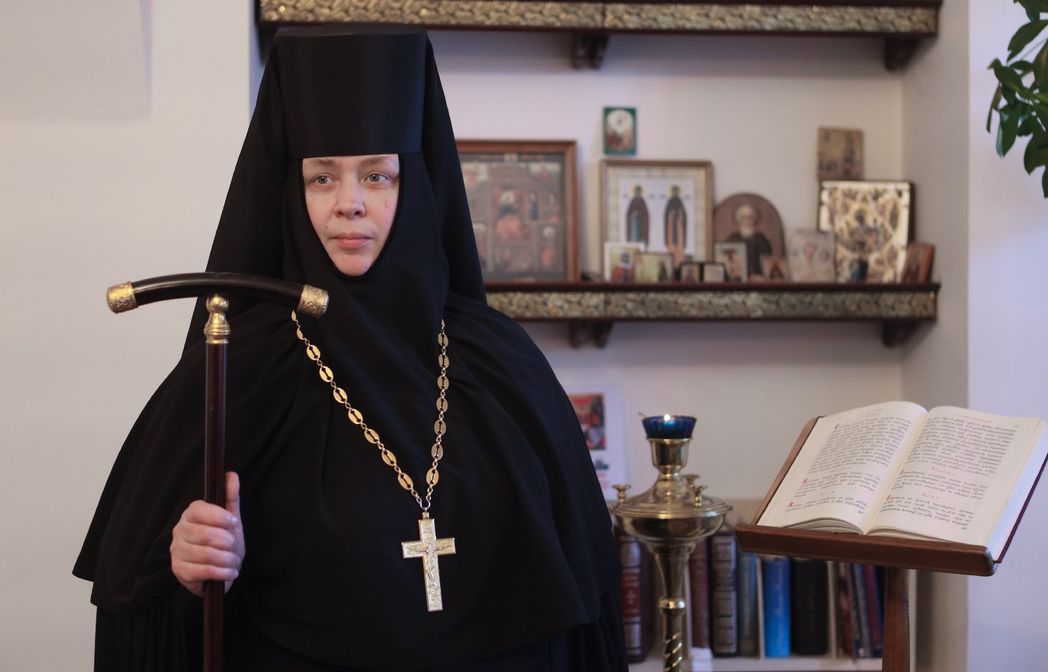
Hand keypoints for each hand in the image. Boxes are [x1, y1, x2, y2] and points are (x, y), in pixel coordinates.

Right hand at [170, 471, 244, 596]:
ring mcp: (176, 551)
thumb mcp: (231, 519)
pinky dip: (221, 572)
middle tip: (233, 546)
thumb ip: (231, 498)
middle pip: (204, 534)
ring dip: (226, 559)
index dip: (218, 516)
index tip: (233, 522)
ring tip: (233, 561)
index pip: (198, 509)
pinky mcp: (178, 570)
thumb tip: (231, 475)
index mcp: (191, 514)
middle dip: (226, 542)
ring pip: (206, 554)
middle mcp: (179, 530)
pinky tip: (229, 572)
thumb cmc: (224, 541)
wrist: (221, 570)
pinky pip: (203, 571)